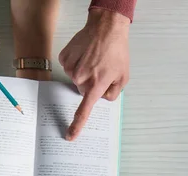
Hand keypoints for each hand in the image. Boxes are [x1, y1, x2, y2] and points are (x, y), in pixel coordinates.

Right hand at [59, 9, 129, 140]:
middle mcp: (81, 78)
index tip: (70, 135)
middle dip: (92, 84)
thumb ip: (113, 93)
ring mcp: (71, 68)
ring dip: (85, 72)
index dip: (77, 125)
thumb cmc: (116, 52)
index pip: (84, 111)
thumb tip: (102, 98)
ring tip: (94, 59)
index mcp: (96, 85)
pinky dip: (77, 63)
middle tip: (101, 70)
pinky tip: (85, 54)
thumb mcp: (123, 77)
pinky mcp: (64, 58)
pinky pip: (69, 67)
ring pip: (76, 79)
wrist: (106, 28)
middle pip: (83, 91)